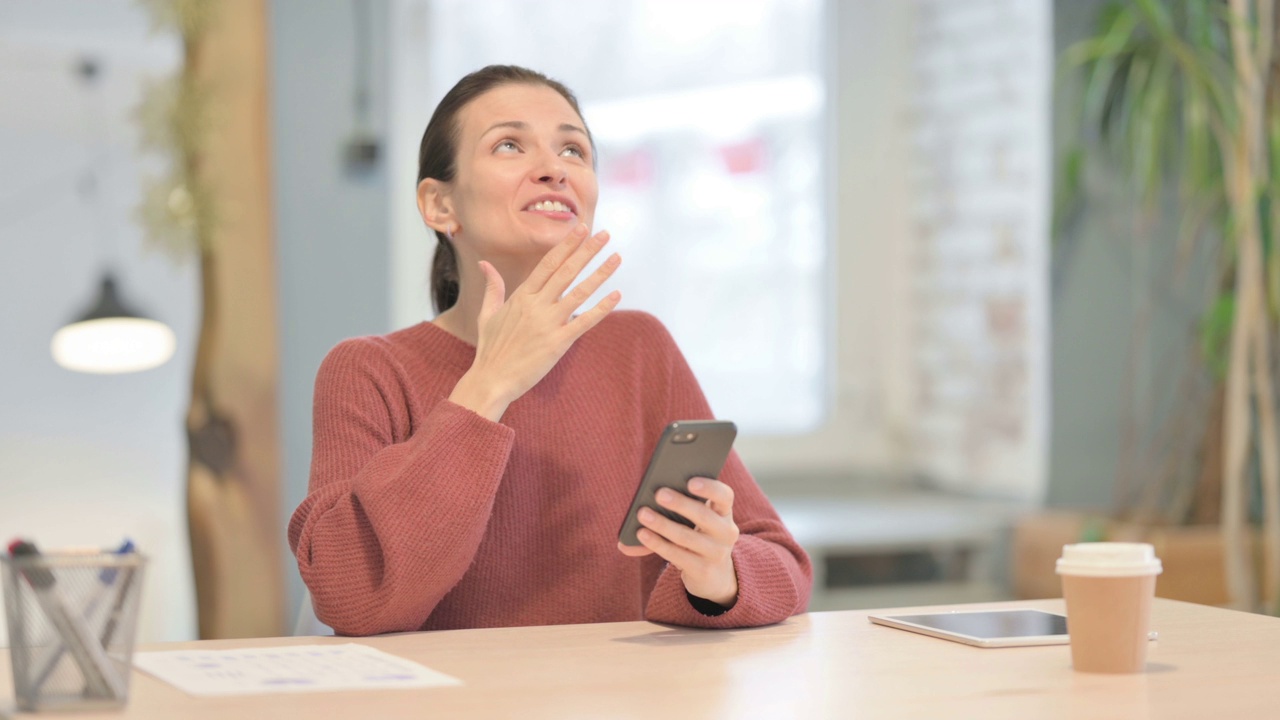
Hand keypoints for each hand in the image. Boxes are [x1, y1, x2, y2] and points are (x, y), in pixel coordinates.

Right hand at [451, 224, 620, 420]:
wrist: (491, 380)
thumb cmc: (490, 349)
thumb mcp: (487, 314)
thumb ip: (492, 287)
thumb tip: (484, 263)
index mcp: (521, 297)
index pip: (548, 264)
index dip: (566, 246)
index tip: (581, 230)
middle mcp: (536, 306)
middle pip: (566, 271)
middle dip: (586, 251)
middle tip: (604, 234)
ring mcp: (548, 323)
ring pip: (579, 293)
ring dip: (600, 274)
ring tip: (616, 257)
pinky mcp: (558, 343)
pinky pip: (584, 322)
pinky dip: (602, 309)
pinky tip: (616, 295)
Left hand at [617, 477, 739, 605]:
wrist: (713, 574)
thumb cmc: (698, 536)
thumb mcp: (698, 521)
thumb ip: (680, 507)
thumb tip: (650, 497)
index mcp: (724, 512)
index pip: (725, 496)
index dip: (710, 488)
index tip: (690, 482)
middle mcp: (726, 532)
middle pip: (704, 515)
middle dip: (680, 504)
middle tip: (659, 494)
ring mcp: (716, 553)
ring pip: (686, 536)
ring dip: (662, 524)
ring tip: (642, 514)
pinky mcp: (703, 570)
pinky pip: (676, 555)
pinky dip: (657, 543)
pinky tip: (642, 534)